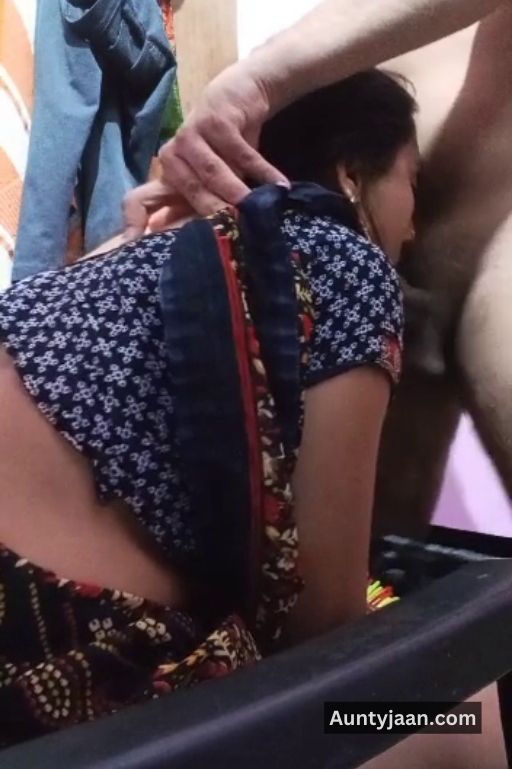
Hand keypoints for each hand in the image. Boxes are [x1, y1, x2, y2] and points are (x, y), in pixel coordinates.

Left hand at [123, 62, 287, 238]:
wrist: (237, 98)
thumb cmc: (222, 149)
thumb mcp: (206, 180)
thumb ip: (190, 210)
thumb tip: (175, 247)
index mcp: (165, 174)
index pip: (138, 202)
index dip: (135, 223)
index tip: (136, 245)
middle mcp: (171, 155)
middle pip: (191, 192)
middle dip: (216, 212)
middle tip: (239, 231)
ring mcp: (190, 135)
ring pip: (214, 174)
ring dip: (237, 192)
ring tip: (256, 210)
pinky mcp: (214, 120)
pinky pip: (241, 153)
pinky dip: (262, 170)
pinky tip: (278, 184)